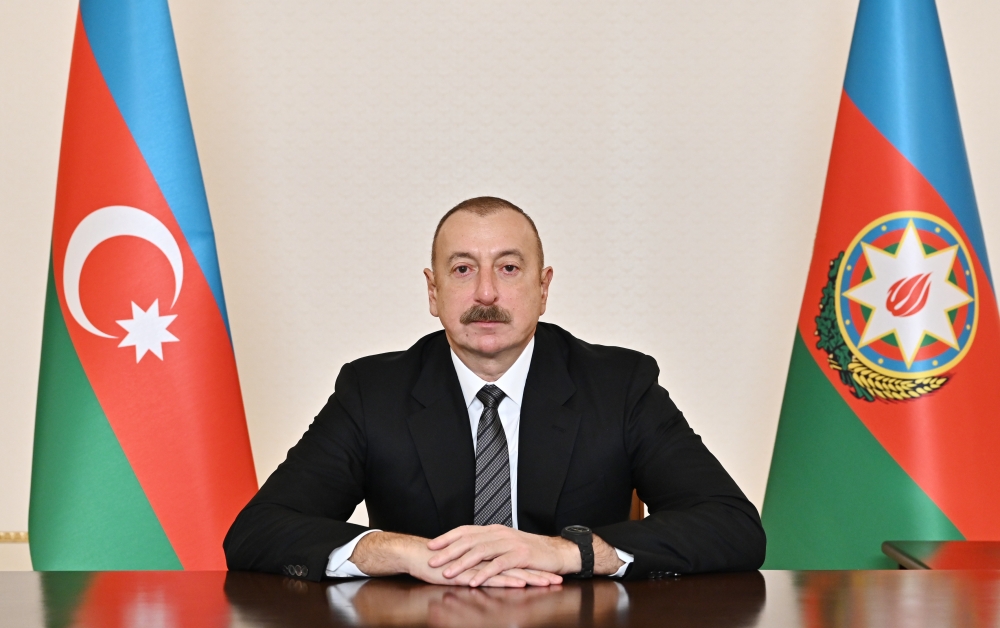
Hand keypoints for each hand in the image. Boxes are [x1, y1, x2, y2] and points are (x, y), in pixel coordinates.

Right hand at [349, 531, 561, 586]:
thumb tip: (489, 573)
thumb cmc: (438, 562)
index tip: (549, 572)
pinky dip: (507, 580)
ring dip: (530, 578)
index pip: (514, 561)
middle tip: (557, 578)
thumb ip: (476, 568)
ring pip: (510, 571)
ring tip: (548, 583)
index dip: (531, 566)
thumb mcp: (462, 566)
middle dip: (538, 572)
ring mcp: (479, 564)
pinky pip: (492, 577)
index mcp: (487, 555)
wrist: (418, 555)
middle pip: (517, 565)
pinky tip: (520, 584)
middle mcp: (486, 557)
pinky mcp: (470, 572)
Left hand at [427, 525, 625, 585]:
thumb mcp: (506, 545)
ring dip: (462, 563)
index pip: (466, 530)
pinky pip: (499, 565)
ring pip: (481, 552)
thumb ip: (489, 546)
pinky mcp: (520, 556)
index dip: (448, 537)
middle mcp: (500, 534)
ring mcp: (510, 544)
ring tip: (448, 573)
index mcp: (494, 530)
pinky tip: (475, 582)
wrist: (558, 552)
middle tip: (432, 561)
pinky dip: (485, 573)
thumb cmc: (531, 552)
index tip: (432, 546)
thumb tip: (468, 552)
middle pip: (469, 540)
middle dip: (449, 551)